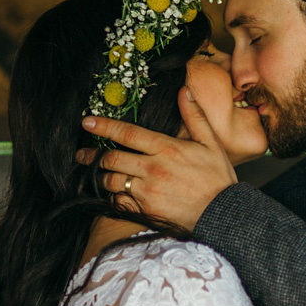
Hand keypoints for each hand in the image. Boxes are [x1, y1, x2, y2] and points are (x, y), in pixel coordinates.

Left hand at [79, 89, 235, 229]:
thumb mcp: (211, 144)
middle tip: (83, 155)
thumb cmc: (218, 179)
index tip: (87, 122)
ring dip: (102, 177)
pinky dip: (113, 197)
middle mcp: (153, 169)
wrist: (223, 215)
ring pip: (111, 181)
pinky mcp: (146, 210)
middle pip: (112, 158)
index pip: (127, 133)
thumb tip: (184, 91)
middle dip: (93, 156)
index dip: (104, 126)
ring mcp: (147, 191)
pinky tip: (114, 194)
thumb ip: (194, 117)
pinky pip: (119, 202)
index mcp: (166, 149)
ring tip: (99, 174)